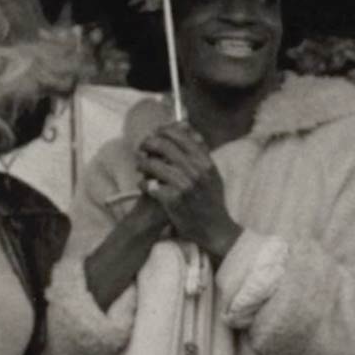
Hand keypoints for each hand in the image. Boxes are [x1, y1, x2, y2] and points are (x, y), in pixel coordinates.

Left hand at [135, 121, 241, 259]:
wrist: (215, 229)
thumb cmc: (211, 200)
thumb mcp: (212, 173)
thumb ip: (200, 151)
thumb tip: (184, 126)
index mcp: (205, 161)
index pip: (180, 135)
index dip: (163, 131)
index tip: (154, 134)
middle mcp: (196, 170)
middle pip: (163, 145)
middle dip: (147, 144)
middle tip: (142, 148)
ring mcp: (184, 185)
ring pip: (152, 164)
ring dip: (142, 164)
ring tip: (140, 167)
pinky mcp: (173, 200)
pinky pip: (149, 185)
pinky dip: (144, 184)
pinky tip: (146, 186)